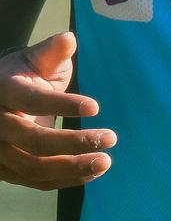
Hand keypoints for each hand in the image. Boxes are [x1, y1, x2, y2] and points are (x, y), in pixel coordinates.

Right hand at [0, 32, 115, 189]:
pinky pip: (36, 181)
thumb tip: (69, 38)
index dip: (63, 105)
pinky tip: (91, 172)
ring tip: (105, 161)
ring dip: (72, 167)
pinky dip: (64, 179)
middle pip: (34, 141)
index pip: (32, 100)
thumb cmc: (23, 73)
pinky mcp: (6, 170)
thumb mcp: (35, 58)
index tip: (95, 107)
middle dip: (74, 143)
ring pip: (34, 167)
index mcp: (4, 92)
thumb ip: (52, 51)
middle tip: (110, 138)